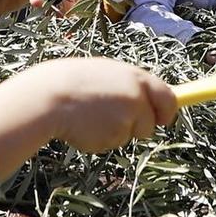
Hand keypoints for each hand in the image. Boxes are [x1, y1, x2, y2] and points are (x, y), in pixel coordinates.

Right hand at [0, 57, 179, 177]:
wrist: (48, 97)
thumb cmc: (69, 82)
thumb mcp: (103, 74)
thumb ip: (125, 86)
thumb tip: (142, 99)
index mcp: (134, 76)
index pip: (167, 95)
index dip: (167, 110)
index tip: (165, 118)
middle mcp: (137, 95)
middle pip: (153, 121)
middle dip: (143, 127)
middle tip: (122, 124)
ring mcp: (128, 116)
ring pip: (131, 134)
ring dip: (117, 132)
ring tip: (91, 117)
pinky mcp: (116, 134)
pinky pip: (113, 142)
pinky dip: (101, 139)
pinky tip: (84, 127)